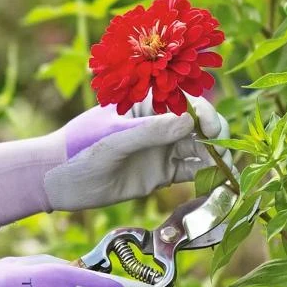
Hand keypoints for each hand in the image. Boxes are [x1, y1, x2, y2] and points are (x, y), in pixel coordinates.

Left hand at [46, 93, 231, 211]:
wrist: (57, 181)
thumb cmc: (79, 148)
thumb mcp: (115, 139)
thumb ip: (151, 132)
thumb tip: (190, 122)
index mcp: (147, 102)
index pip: (184, 101)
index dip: (203, 113)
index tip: (212, 129)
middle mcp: (159, 123)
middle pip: (198, 125)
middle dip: (216, 137)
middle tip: (225, 155)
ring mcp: (162, 148)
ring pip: (199, 149)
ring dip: (216, 159)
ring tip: (229, 174)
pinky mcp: (162, 173)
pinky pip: (191, 172)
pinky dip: (207, 177)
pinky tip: (219, 185)